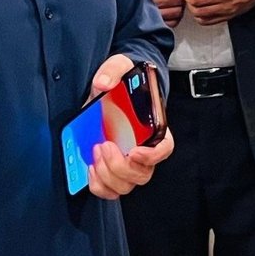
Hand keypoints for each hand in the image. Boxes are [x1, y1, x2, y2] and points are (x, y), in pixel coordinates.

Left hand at [83, 55, 173, 198]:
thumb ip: (113, 70)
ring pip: (126, 185)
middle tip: (104, 145)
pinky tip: (90, 168)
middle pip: (142, 173)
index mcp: (154, 128)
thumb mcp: (120, 66)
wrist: (110, 90)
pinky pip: (110, 190)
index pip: (164, 149)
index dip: (152, 156)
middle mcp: (144, 150)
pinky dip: (99, 185)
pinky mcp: (111, 170)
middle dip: (120, 165)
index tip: (134, 151)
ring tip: (95, 153)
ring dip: (108, 175)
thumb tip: (102, 83)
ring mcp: (128, 163)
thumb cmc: (122, 81)